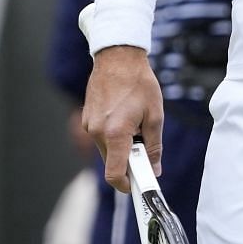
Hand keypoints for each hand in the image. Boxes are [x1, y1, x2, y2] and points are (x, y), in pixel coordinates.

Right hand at [83, 45, 163, 191]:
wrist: (117, 58)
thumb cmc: (139, 84)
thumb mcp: (155, 116)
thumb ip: (154, 146)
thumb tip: (154, 169)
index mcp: (115, 133)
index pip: (114, 174)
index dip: (126, 185)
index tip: (138, 186)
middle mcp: (97, 132)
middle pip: (112, 162)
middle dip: (128, 162)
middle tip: (145, 149)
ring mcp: (89, 125)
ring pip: (107, 150)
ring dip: (121, 146)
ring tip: (136, 124)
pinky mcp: (87, 118)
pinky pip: (101, 137)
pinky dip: (114, 136)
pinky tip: (125, 117)